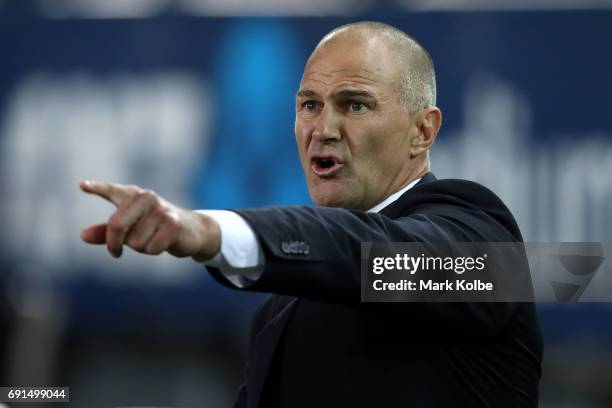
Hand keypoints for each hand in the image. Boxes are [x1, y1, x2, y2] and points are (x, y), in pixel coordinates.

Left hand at [79, 180, 219, 260]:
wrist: (192, 230)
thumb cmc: (155, 228)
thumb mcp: (131, 228)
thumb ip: (106, 232)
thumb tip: (83, 236)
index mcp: (133, 195)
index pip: (112, 191)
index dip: (98, 188)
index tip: (82, 185)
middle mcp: (146, 197)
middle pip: (116, 225)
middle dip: (114, 243)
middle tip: (115, 252)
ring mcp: (160, 210)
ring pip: (134, 242)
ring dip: (142, 248)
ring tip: (154, 239)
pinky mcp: (172, 224)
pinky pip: (150, 248)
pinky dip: (154, 251)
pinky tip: (164, 243)